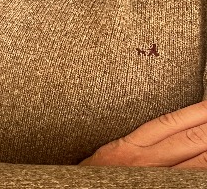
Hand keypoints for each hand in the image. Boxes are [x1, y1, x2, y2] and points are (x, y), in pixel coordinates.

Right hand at [79, 100, 206, 168]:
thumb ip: (136, 140)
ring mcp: (157, 180)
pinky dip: (200, 172)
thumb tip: (166, 128)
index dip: (194, 112)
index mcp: (131, 145)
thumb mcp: (111, 151)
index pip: (170, 122)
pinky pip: (188, 181)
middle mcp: (146, 162)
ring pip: (196, 164)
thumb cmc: (96, 177)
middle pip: (188, 139)